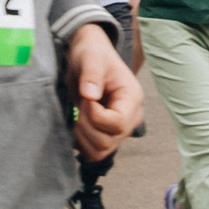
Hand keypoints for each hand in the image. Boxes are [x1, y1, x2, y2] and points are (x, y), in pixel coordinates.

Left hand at [66, 25, 140, 160]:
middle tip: (80, 104)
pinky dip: (80, 144)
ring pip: (100, 152)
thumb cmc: (93, 55)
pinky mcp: (107, 136)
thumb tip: (90, 95)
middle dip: (86, 126)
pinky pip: (93, 153)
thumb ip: (91, 75)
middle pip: (108, 142)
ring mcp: (119, 130)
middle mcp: (130, 119)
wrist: (89, 58)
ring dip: (82, 137)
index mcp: (132, 99)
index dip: (96, 116)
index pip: (118, 124)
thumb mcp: (91, 58)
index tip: (85, 99)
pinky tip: (76, 124)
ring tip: (78, 113)